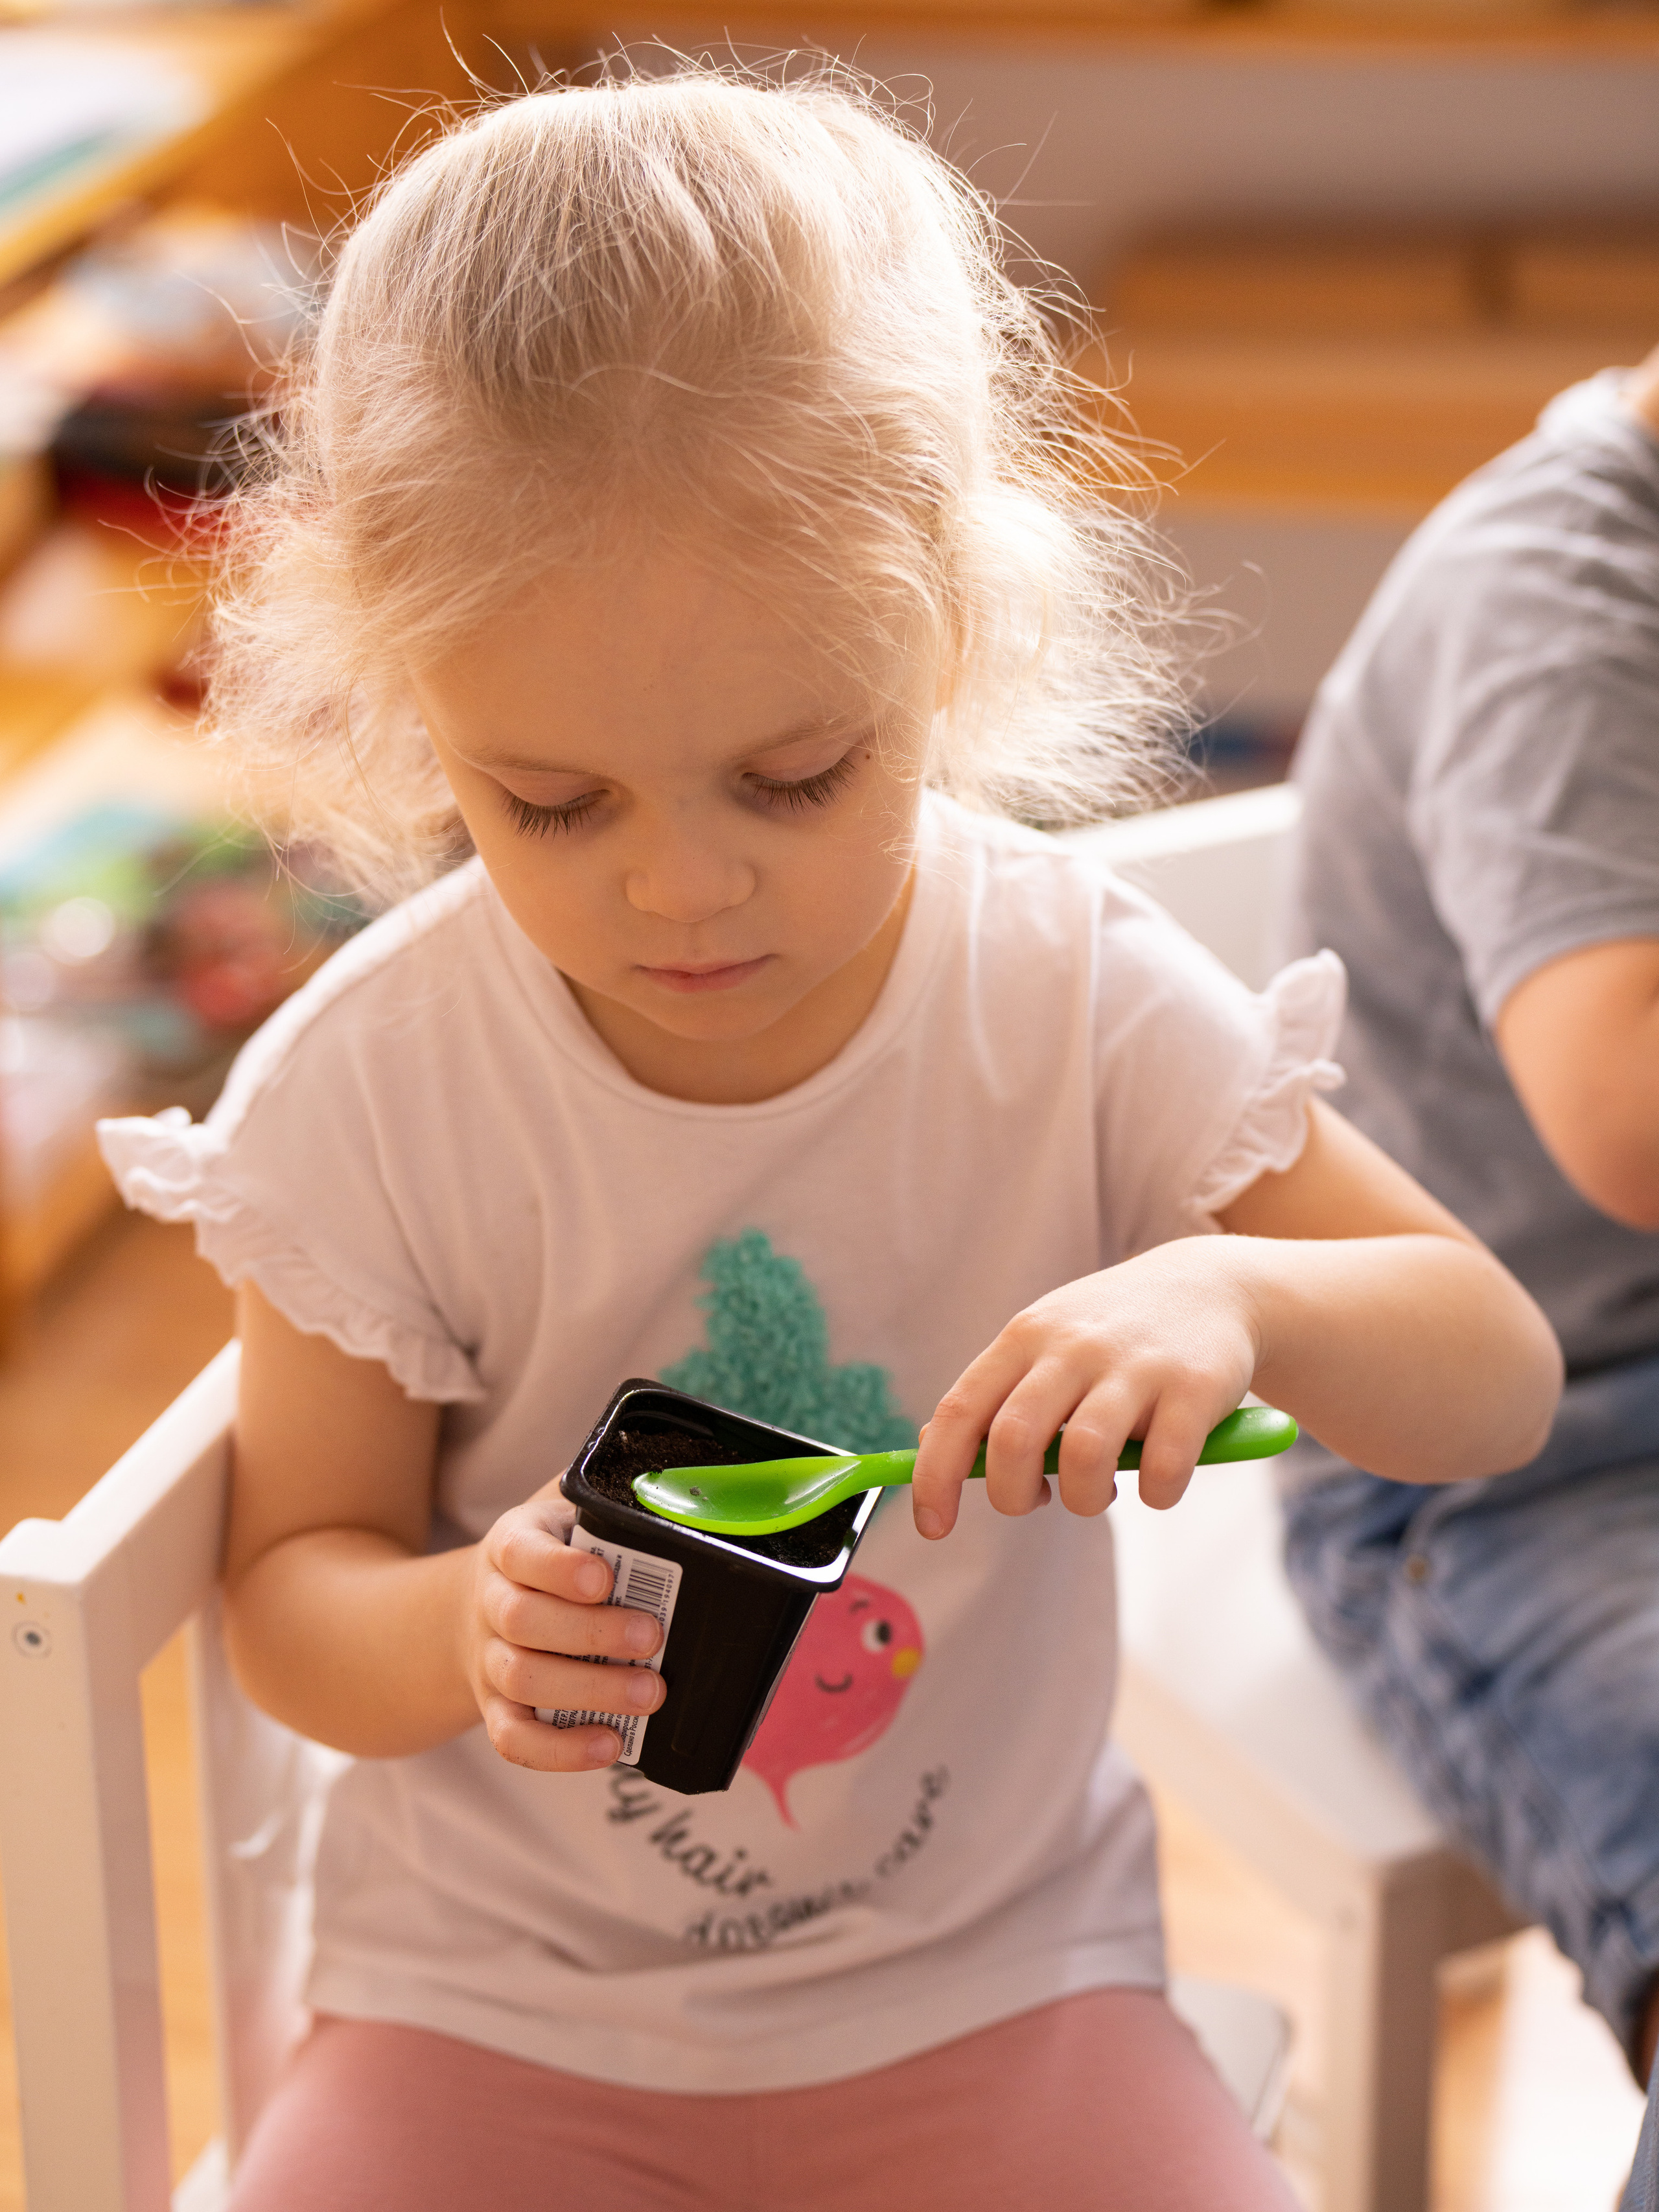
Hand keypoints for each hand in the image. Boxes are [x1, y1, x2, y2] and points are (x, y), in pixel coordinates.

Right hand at [462, 1476, 664, 1770]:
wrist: (475, 1607)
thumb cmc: (548, 1553)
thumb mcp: (566, 1508)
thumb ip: (608, 1494)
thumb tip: (684, 1479)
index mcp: (513, 1546)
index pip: (521, 1553)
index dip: (558, 1569)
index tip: (605, 1578)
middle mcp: (493, 1602)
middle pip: (523, 1622)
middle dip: (591, 1634)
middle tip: (654, 1637)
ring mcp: (491, 1661)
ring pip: (522, 1681)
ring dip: (589, 1691)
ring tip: (650, 1694)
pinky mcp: (496, 1709)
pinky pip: (514, 1739)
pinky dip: (560, 1751)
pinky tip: (610, 1745)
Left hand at [911, 1240, 1259, 1537]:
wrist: (1215, 1286)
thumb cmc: (1112, 1330)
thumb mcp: (1044, 1341)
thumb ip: (993, 1395)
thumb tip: (927, 1450)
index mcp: (1025, 1339)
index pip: (959, 1412)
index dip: (935, 1477)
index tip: (932, 1526)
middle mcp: (1074, 1347)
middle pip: (1015, 1440)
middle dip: (1014, 1495)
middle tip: (1036, 1500)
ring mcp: (1135, 1366)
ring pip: (1084, 1458)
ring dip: (1084, 1499)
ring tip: (1097, 1491)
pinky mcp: (1195, 1388)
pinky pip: (1163, 1470)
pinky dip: (1155, 1494)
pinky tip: (1158, 1481)